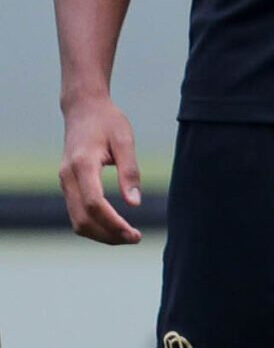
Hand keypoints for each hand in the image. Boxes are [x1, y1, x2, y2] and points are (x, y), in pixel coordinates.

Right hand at [59, 95, 142, 244]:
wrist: (83, 109)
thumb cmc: (108, 122)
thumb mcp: (125, 141)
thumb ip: (130, 171)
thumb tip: (134, 203)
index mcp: (82, 165)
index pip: (94, 204)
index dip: (113, 223)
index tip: (134, 234)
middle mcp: (67, 176)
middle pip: (83, 219)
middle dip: (108, 234)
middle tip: (135, 239)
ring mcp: (64, 182)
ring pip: (77, 220)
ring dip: (101, 234)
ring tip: (127, 236)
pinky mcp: (68, 185)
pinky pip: (76, 213)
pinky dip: (94, 225)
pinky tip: (114, 226)